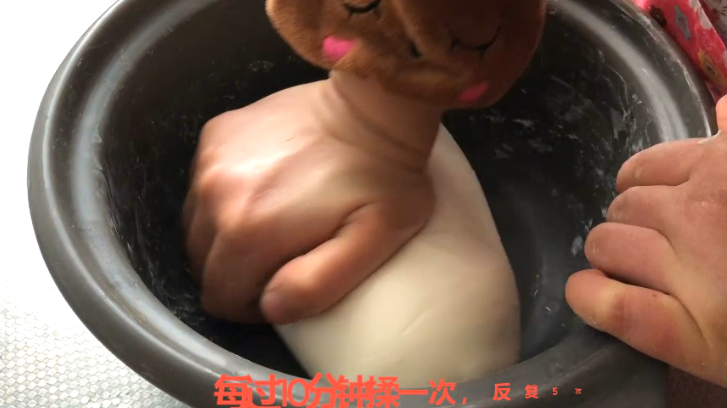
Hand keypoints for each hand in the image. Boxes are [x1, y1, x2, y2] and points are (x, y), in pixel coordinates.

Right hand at [183, 79, 434, 324]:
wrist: (372, 104)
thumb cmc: (383, 177)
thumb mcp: (373, 241)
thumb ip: (317, 284)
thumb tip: (270, 306)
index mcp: (248, 230)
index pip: (220, 298)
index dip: (249, 305)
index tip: (281, 285)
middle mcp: (214, 194)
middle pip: (202, 264)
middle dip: (236, 273)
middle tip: (282, 256)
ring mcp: (210, 160)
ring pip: (196, 226)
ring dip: (227, 236)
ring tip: (274, 221)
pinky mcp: (214, 135)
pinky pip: (201, 188)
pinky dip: (224, 198)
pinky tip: (265, 186)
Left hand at [566, 97, 726, 387]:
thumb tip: (723, 109)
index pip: (648, 167)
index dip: (641, 185)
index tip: (653, 201)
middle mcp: (704, 213)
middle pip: (625, 207)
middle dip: (628, 221)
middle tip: (647, 240)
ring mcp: (695, 273)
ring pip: (607, 247)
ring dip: (608, 254)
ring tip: (623, 266)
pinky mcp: (692, 334)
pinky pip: (615, 306)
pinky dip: (589, 297)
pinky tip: (588, 291)